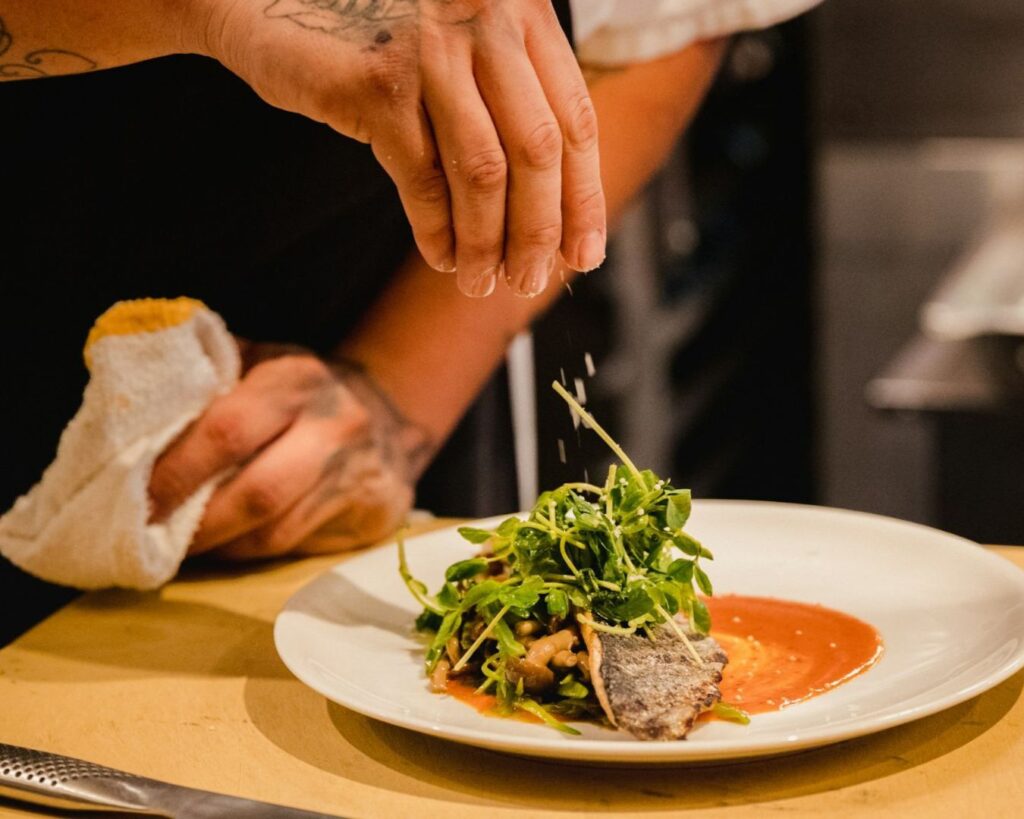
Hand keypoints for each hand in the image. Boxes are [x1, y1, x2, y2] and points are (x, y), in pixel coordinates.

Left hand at [148, 342, 432, 558]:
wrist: (391, 415)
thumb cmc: (301, 392)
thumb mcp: (261, 363)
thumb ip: (208, 380)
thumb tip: (132, 417)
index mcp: (298, 379)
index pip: (229, 430)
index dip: (177, 471)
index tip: (137, 498)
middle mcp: (336, 426)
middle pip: (257, 493)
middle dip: (196, 525)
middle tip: (149, 538)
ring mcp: (359, 474)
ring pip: (275, 533)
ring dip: (219, 547)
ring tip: (179, 547)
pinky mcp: (374, 515)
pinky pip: (298, 548)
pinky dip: (250, 553)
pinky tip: (225, 546)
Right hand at [184, 0, 605, 296]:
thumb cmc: (373, 33)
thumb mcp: (458, 49)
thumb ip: (507, 102)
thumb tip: (552, 212)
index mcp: (520, 12)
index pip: (574, 121)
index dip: (584, 198)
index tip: (583, 255)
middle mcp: (485, 21)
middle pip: (538, 150)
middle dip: (539, 231)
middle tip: (530, 281)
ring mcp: (431, 49)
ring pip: (484, 171)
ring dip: (487, 242)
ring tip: (481, 282)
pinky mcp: (376, 82)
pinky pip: (422, 177)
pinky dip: (436, 228)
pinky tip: (441, 257)